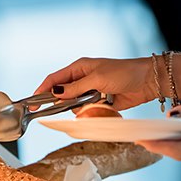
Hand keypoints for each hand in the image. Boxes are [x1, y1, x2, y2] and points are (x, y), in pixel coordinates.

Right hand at [34, 57, 152, 109]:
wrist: (147, 81)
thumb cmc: (124, 73)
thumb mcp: (97, 78)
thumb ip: (75, 88)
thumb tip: (55, 92)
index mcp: (79, 68)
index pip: (54, 79)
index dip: (42, 90)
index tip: (33, 102)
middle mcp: (82, 80)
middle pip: (62, 94)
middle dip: (63, 102)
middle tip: (68, 106)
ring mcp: (90, 92)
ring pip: (74, 105)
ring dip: (81, 107)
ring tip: (97, 101)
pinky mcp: (99, 102)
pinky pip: (87, 111)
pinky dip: (90, 112)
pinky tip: (103, 105)